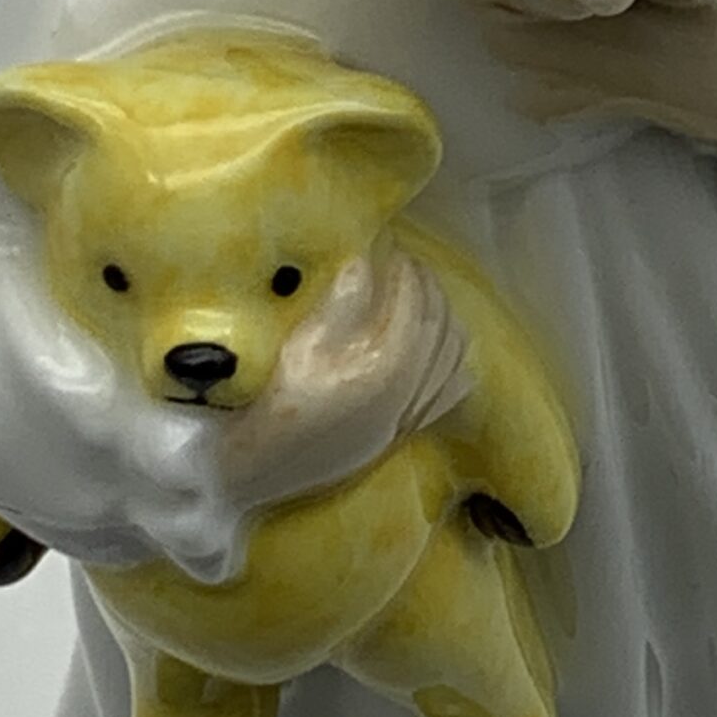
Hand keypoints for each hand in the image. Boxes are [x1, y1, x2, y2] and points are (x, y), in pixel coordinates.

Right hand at [217, 248, 470, 510]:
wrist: (262, 469)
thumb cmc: (270, 404)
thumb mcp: (299, 346)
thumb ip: (340, 302)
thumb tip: (363, 259)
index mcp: (384, 366)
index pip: (412, 302)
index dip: (402, 268)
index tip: (388, 247)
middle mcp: (408, 391)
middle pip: (437, 322)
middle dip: (425, 284)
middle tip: (403, 263)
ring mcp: (411, 414)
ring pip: (453, 352)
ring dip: (443, 314)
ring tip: (419, 293)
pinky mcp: (407, 431)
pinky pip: (453, 386)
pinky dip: (453, 356)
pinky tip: (435, 341)